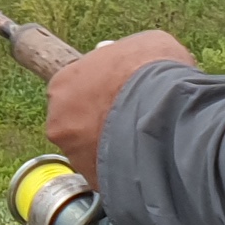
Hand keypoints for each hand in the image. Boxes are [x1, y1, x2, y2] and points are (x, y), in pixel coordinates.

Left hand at [42, 28, 196, 180]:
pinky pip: (108, 175)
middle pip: (78, 123)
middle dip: (102, 123)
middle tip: (131, 120)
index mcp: (62, 83)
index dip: (100, 91)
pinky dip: (123, 170)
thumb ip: (129, 54)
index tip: (119, 95)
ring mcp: (73, 154)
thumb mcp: (146, 44)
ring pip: (91, 152)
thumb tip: (134, 62)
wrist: (166, 112)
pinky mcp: (94, 180)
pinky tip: (145, 162)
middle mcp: (58, 120)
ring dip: (111, 148)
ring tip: (142, 143)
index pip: (75, 88)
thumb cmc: (153, 72)